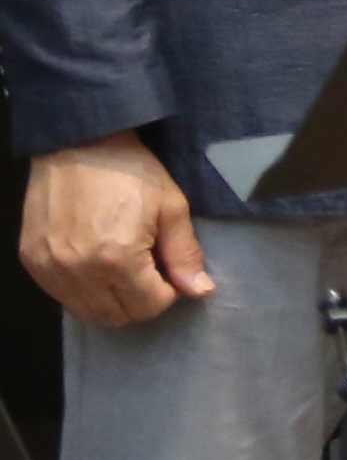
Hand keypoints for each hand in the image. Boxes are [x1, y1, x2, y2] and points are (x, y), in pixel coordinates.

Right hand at [20, 134, 210, 327]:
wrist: (78, 144)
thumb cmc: (130, 171)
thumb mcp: (171, 206)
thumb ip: (184, 254)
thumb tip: (200, 291)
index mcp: (117, 258)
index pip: (148, 306)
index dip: (167, 293)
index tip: (169, 272)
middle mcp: (79, 271)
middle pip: (116, 315)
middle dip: (141, 301)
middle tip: (150, 273)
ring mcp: (51, 269)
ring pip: (86, 312)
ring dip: (111, 301)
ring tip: (124, 271)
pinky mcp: (32, 262)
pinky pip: (61, 296)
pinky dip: (83, 293)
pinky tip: (96, 267)